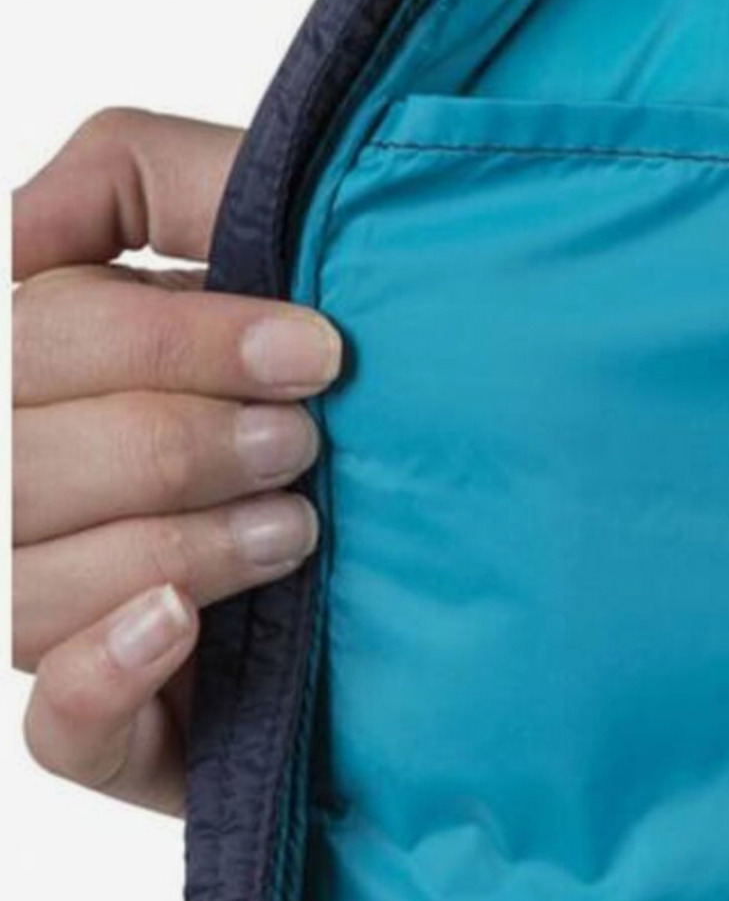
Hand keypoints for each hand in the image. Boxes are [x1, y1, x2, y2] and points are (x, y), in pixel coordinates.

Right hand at [12, 109, 339, 813]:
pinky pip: (50, 725)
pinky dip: (103, 670)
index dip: (167, 346)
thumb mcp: (275, 220)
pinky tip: (179, 626)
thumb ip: (131, 174)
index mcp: (60, 368)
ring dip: (170, 546)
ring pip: (23, 586)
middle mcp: (43, 484)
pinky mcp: (122, 725)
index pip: (35, 346)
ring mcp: (69, 609)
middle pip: (13, 467)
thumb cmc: (374, 349)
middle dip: (175, 446)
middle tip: (306, 441)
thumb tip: (4, 232)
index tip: (317, 350)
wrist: (507, 488)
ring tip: (296, 530)